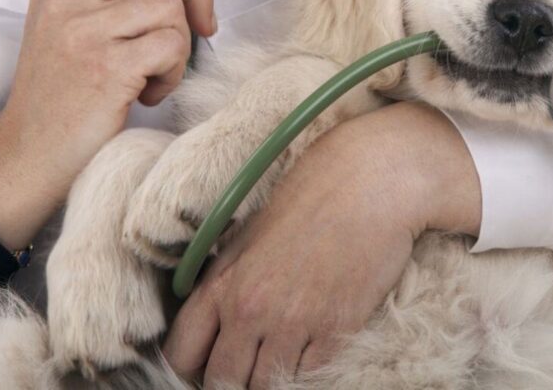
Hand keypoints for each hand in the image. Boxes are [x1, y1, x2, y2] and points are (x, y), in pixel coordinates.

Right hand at [0, 0, 216, 250]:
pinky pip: (172, 47)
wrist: (30, 154)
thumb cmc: (66, 94)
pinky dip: (173, 75)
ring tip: (152, 76)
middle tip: (201, 27)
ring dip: (179, 47)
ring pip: (172, 8)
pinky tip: (147, 94)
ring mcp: (84, 30)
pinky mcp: (106, 66)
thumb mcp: (83, 29)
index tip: (187, 0)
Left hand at [163, 102, 480, 388]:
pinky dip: (308, 371)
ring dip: (272, 377)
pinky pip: (310, 376)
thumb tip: (217, 320)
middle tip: (250, 367)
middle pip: (222, 381)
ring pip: (266, 386)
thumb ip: (227, 281)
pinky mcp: (336, 330)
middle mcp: (250, 309)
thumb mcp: (250, 235)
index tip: (209, 365)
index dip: (192, 369)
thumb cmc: (311, 198)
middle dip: (233, 379)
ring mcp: (293, 323)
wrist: (370, 183)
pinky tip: (313, 348)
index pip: (181, 355)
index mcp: (222, 282)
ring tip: (283, 358)